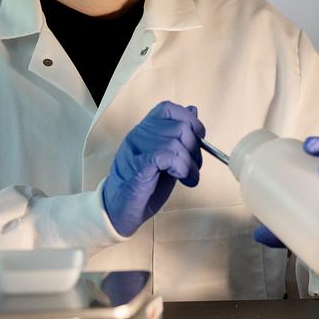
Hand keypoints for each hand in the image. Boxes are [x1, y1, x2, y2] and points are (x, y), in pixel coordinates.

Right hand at [103, 101, 204, 236]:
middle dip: (195, 148)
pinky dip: (181, 167)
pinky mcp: (139, 165)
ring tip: (189, 178)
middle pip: (180, 126)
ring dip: (189, 163)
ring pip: (176, 141)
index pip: (169, 108)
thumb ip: (179, 136)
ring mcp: (137, 148)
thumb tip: (193, 111)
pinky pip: (166, 155)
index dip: (190, 121)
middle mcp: (139, 133)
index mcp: (145, 129)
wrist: (119, 209)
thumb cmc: (144, 185)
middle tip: (194, 168)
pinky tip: (181, 178)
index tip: (199, 140)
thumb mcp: (168, 157)